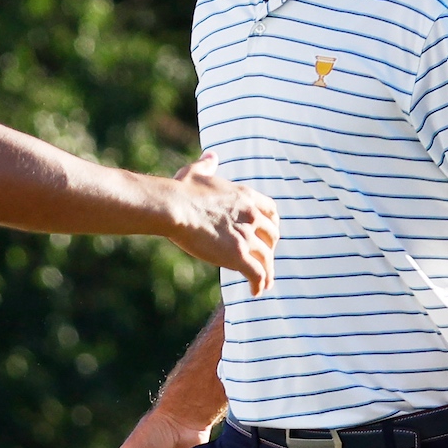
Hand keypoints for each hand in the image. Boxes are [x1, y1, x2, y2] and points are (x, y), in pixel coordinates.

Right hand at [170, 152, 278, 294]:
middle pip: (272, 236)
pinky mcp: (238, 256)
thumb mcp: (197, 172)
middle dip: (270, 249)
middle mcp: (252, 216)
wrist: (174, 208)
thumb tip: (212, 156)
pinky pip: (257, 274)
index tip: (267, 234)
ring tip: (264, 283)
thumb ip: (208, 165)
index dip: (272, 224)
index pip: (272, 211)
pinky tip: (255, 292)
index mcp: (246, 196)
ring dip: (267, 272)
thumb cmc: (181, 190)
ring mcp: (247, 236)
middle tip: (264, 259)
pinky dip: (259, 284)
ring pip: (267, 259)